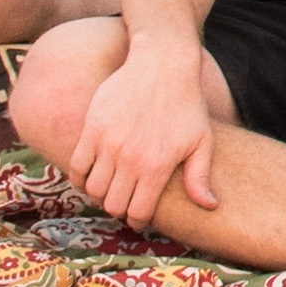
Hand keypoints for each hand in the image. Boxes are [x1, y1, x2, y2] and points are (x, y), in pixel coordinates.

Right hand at [70, 43, 220, 225]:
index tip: (138, 218)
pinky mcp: (92, 129)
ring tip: (109, 189)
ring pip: (93, 190)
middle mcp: (131, 159)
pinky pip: (76, 167)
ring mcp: (108, 144)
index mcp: (158, 167)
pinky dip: (80, 178)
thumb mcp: (202, 141)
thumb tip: (209, 207)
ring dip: (100, 195)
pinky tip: (91, 175)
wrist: (162, 65)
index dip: (138, 221)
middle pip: (113, 205)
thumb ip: (200, 177)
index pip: (138, 213)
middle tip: (124, 203)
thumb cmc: (187, 104)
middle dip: (119, 209)